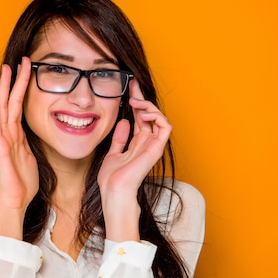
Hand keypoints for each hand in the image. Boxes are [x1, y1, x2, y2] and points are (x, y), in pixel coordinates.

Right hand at [0, 58, 38, 237]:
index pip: (19, 107)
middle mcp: (8, 134)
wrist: (15, 201)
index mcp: (17, 136)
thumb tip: (31, 139)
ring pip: (3, 108)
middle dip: (15, 81)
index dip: (24, 90)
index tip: (29, 72)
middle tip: (18, 61)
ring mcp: (2, 140)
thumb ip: (29, 146)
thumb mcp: (31, 159)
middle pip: (11, 102)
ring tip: (5, 69)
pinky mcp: (0, 147)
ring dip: (4, 88)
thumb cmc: (22, 184)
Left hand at [97, 79, 171, 240]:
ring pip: (159, 118)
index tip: (128, 88)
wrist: (114, 192)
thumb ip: (119, 139)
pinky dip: (156, 115)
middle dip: (141, 98)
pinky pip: (165, 126)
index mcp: (137, 144)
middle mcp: (147, 143)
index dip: (136, 102)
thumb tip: (123, 122)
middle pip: (149, 115)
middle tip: (132, 85)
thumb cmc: (112, 179)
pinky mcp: (156, 148)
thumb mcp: (112, 153)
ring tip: (135, 102)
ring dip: (148, 106)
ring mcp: (153, 145)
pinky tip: (142, 112)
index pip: (140, 118)